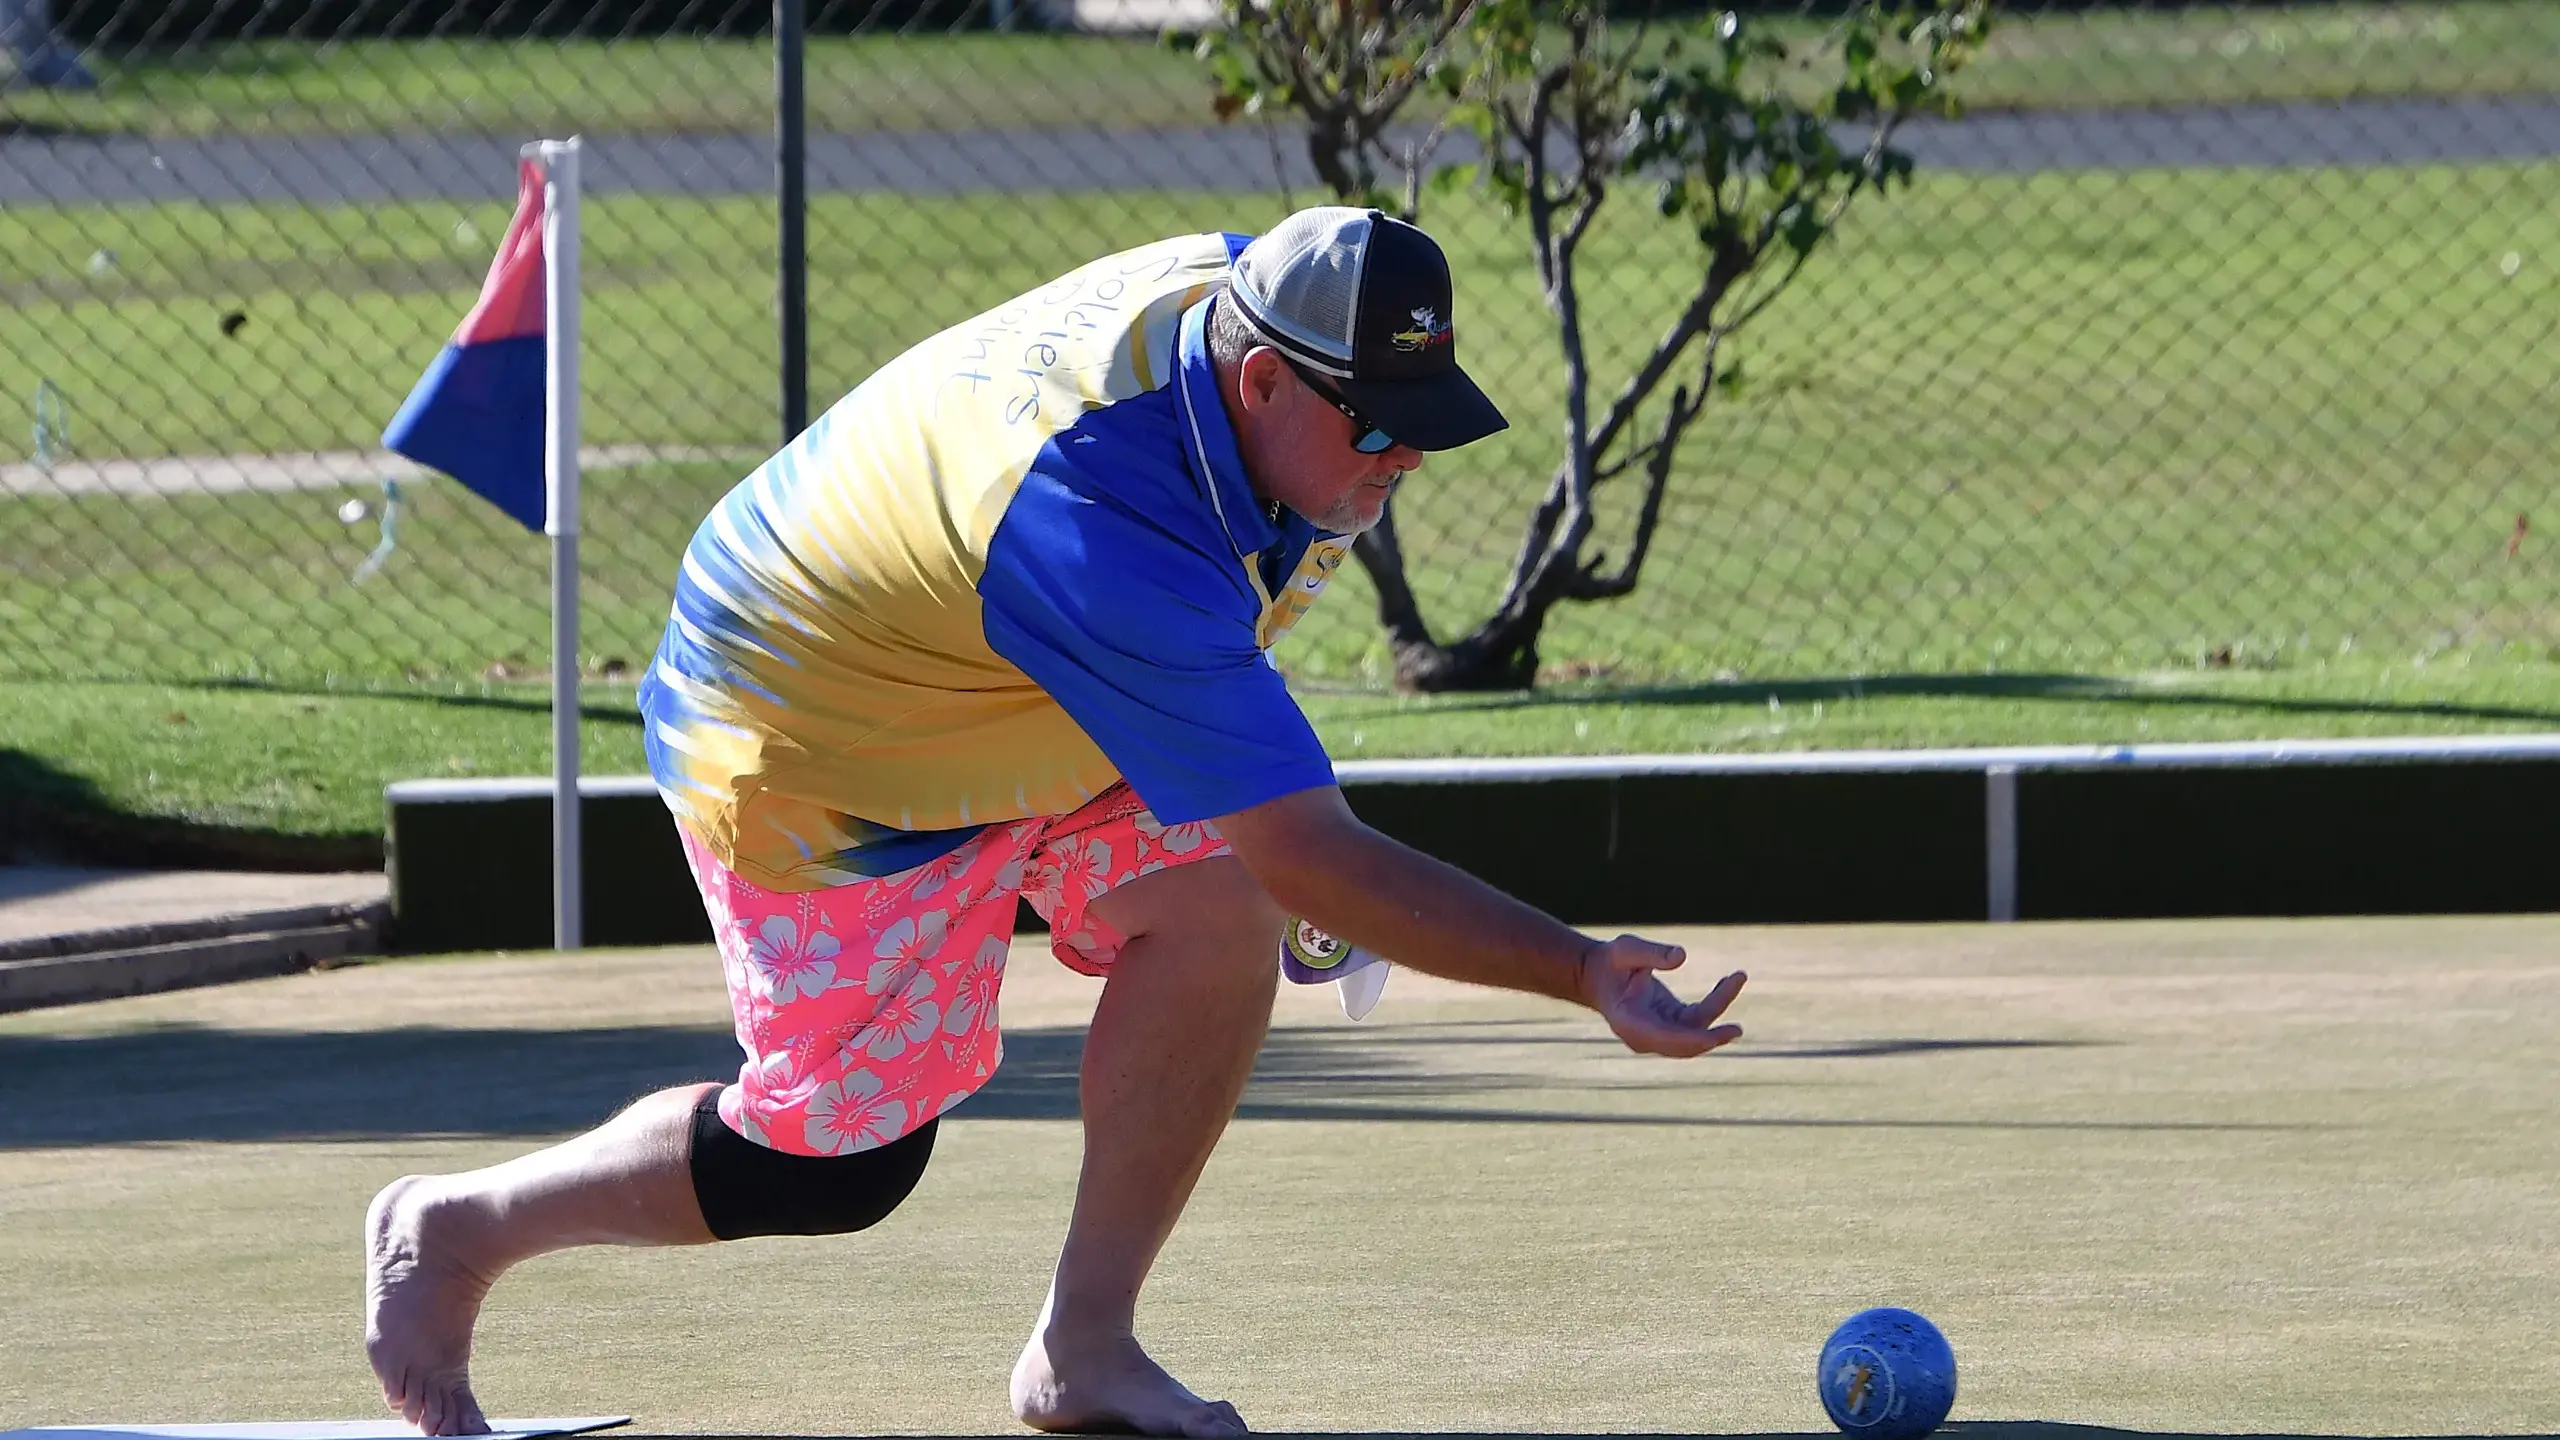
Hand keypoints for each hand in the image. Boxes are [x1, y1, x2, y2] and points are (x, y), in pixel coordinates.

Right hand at [1577, 935, 1745, 1056]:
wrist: (1596, 974)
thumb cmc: (1610, 961)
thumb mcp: (1626, 949)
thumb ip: (1651, 953)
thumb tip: (1681, 956)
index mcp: (1629, 1023)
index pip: (1665, 1039)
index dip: (1692, 1040)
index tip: (1717, 1037)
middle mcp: (1644, 1036)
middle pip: (1684, 1044)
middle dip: (1712, 1037)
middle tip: (1737, 1030)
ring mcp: (1658, 1034)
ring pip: (1696, 1032)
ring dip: (1719, 1008)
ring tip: (1737, 976)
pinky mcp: (1669, 1025)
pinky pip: (1698, 1022)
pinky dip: (1715, 1004)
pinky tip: (1730, 980)